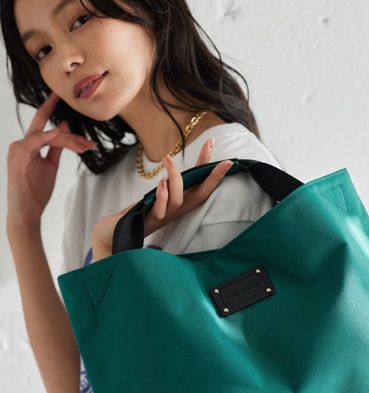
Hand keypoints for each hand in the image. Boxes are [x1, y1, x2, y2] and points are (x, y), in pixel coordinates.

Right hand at [7, 92, 96, 232]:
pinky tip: (58, 133)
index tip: (62, 95)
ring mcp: (17, 151)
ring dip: (69, 141)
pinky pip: (33, 143)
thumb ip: (56, 147)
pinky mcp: (18, 160)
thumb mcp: (50, 165)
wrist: (27, 213)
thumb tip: (62, 127)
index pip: (41, 121)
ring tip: (85, 147)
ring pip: (47, 137)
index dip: (50, 106)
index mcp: (28, 145)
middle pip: (48, 129)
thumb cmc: (36, 191)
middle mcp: (21, 145)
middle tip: (90, 142)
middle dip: (71, 132)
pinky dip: (46, 137)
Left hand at [91, 138, 231, 260]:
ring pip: (178, 200)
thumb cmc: (137, 212)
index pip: (202, 187)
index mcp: (180, 204)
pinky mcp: (148, 221)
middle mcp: (176, 212)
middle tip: (223, 161)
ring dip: (176, 179)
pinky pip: (159, 210)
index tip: (228, 160)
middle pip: (201, 195)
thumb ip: (168, 184)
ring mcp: (163, 218)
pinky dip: (162, 196)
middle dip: (212, 178)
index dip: (214, 174)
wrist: (115, 232)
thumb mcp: (156, 194)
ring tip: (169, 162)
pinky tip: (161, 183)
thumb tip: (175, 166)